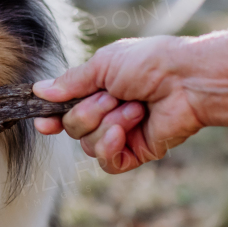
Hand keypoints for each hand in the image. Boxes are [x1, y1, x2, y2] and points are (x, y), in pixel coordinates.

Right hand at [33, 36, 203, 173]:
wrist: (187, 81)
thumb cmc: (150, 63)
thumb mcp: (103, 65)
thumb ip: (71, 82)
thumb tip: (40, 91)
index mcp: (98, 89)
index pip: (65, 110)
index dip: (51, 118)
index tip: (44, 122)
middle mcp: (108, 113)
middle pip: (72, 129)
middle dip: (88, 113)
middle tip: (113, 97)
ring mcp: (122, 134)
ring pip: (88, 146)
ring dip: (107, 125)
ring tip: (134, 109)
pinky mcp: (137, 152)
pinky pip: (108, 163)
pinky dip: (110, 148)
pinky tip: (122, 133)